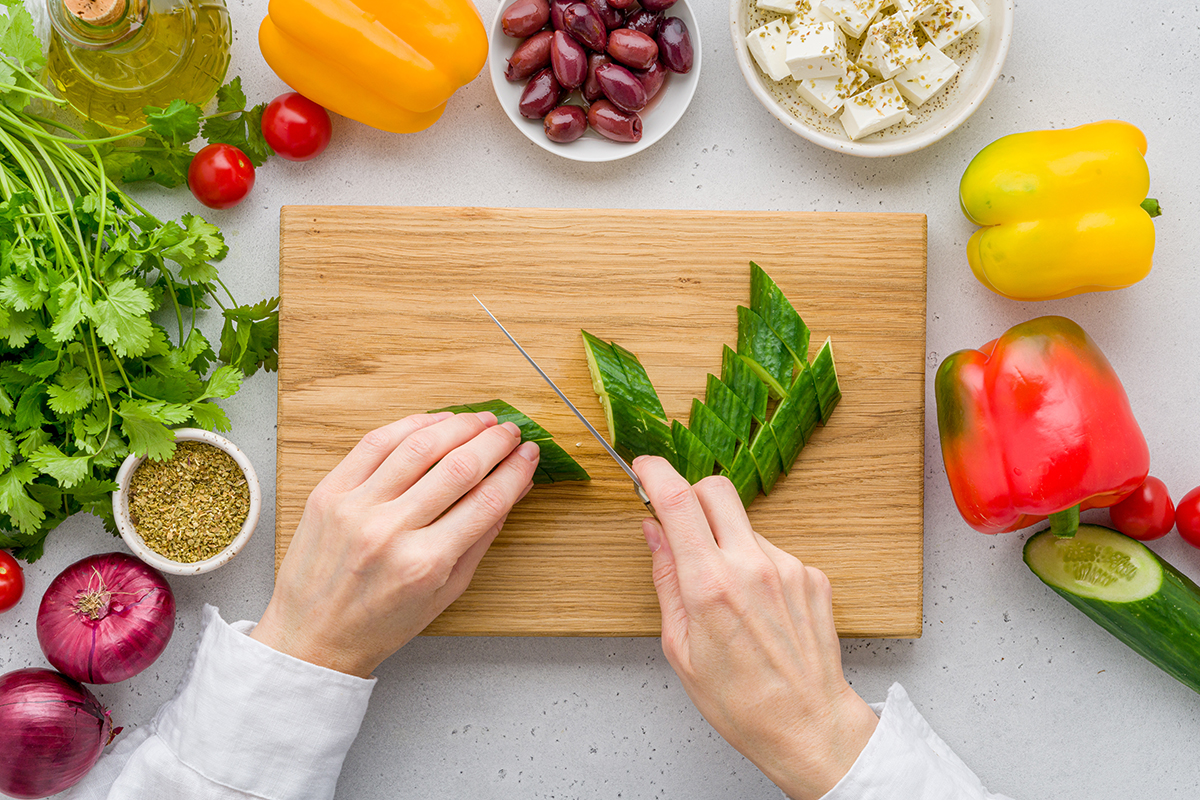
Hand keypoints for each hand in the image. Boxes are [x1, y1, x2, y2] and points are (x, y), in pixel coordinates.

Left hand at [251, 411, 539, 676]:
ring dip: (458, 425)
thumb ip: (481, 538)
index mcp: (425, 563)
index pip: (487, 501)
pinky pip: (374, 443)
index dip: (515, 471)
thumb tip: (513, 490)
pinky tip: (434, 421)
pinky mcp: (329, 492)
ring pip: (418, 446)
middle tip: (511, 432)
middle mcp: (390, 531)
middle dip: (493, 442)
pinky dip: (410, 424)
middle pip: (458, 467)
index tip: (529, 454)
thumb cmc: (381, 623)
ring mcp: (356, 507)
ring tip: (480, 420)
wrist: (312, 637)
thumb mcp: (446, 592)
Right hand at [633, 456, 878, 799]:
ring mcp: (788, 567)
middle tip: (681, 526)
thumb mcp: (681, 647)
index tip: (644, 467)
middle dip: (692, 496)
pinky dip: (757, 567)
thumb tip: (653, 533)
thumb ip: (666, 581)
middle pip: (716, 490)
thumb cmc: (740, 701)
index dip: (656, 473)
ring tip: (728, 598)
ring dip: (726, 542)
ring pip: (745, 525)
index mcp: (710, 586)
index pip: (678, 502)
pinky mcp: (812, 575)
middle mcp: (751, 566)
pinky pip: (773, 552)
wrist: (809, 726)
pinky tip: (759, 609)